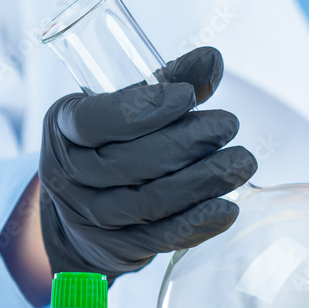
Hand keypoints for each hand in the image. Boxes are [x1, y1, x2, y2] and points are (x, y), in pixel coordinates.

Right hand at [39, 47, 256, 279]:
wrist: (85, 210)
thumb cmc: (116, 143)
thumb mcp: (128, 107)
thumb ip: (169, 82)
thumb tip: (212, 59)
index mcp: (64, 128)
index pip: (97, 121)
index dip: (143, 109)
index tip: (188, 96)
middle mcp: (69, 175)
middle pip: (132, 162)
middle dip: (188, 142)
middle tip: (229, 125)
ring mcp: (92, 217)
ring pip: (150, 201)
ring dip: (204, 181)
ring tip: (243, 161)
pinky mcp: (119, 248)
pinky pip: (161, 237)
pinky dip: (198, 223)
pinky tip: (229, 207)